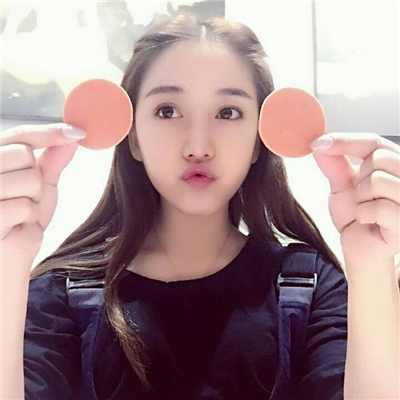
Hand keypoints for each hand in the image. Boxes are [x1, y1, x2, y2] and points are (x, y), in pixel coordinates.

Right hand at [0, 123, 85, 269]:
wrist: (9, 255)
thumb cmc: (21, 220)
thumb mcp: (41, 186)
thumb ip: (52, 160)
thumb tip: (71, 137)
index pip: (20, 136)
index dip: (49, 132)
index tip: (77, 132)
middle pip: (23, 155)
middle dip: (36, 179)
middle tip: (26, 197)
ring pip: (29, 179)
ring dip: (34, 200)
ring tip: (20, 212)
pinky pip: (24, 206)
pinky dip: (28, 218)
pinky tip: (13, 225)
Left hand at [310, 132, 399, 267]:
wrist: (358, 247)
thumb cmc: (355, 216)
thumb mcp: (341, 186)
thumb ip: (334, 164)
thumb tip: (320, 142)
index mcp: (394, 164)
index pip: (374, 142)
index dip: (346, 141)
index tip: (317, 144)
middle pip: (379, 158)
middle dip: (358, 179)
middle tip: (359, 196)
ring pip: (379, 180)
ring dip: (361, 198)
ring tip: (364, 209)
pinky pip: (380, 207)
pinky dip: (364, 215)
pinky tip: (369, 222)